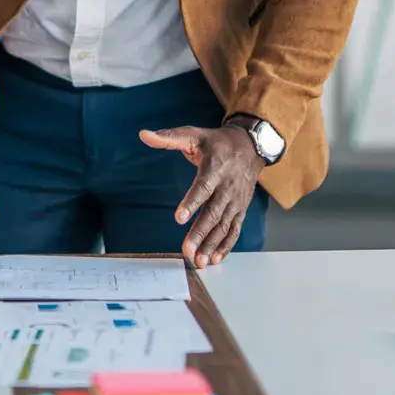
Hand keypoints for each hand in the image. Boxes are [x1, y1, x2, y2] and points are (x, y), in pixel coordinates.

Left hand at [138, 124, 265, 268]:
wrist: (251, 146)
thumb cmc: (218, 142)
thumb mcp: (194, 134)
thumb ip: (169, 137)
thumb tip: (144, 135)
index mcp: (215, 168)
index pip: (203, 187)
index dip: (192, 202)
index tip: (179, 217)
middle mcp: (227, 187)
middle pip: (213, 213)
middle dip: (200, 233)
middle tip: (187, 250)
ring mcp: (235, 200)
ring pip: (224, 225)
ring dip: (211, 244)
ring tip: (198, 260)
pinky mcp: (240, 209)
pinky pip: (234, 229)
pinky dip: (226, 245)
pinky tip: (215, 258)